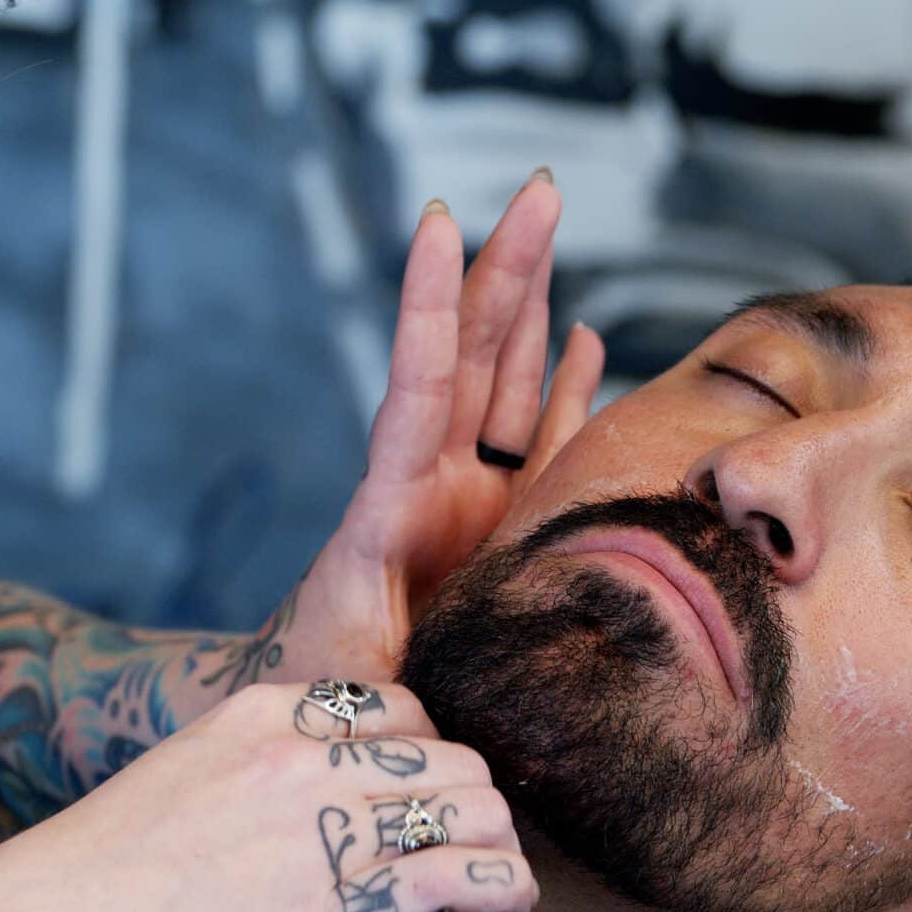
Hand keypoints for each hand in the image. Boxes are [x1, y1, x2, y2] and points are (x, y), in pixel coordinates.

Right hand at [0, 681, 536, 911]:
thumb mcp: (187, 778)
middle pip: (448, 754)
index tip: (416, 804)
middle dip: (469, 801)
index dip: (423, 758)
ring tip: (493, 876)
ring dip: (495, 841)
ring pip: (470, 805)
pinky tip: (508, 901)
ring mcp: (324, 832)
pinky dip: (504, 885)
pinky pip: (460, 874)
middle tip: (464, 848)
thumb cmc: (99, 876)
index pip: (397, 710)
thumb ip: (264, 775)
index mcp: (261, 717)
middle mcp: (303, 761)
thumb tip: (333, 806)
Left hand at [271, 174, 607, 683]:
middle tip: (537, 190)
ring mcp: (466, 498)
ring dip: (529, 304)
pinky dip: (565, 390)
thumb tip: (417, 708)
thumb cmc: (331, 708)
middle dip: (503, 272)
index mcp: (391, 510)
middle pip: (473, 358)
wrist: (326, 721)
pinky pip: (541, 444)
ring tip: (549, 223)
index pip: (417, 391)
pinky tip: (586, 338)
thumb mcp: (350, 691)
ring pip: (507, 382)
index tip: (436, 225)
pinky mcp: (500, 525)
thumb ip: (383, 685)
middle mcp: (431, 486)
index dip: (427, 312)